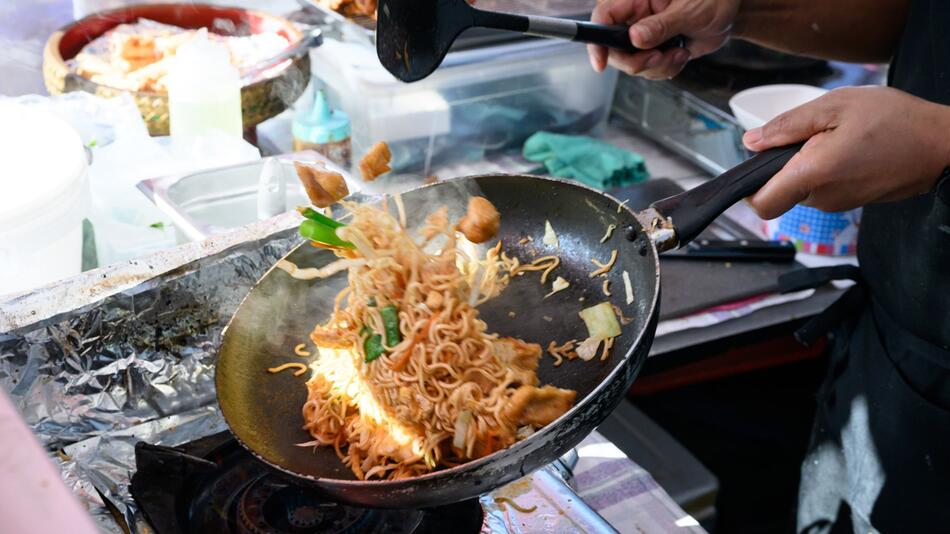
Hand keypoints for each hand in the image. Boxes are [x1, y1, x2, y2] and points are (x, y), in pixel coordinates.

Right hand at [587, 0, 738, 78]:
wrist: (731, 12)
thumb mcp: (689, 11)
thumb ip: (661, 25)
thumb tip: (635, 38)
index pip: (604, 17)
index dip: (597, 41)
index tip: (601, 62)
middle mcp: (635, 17)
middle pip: (613, 48)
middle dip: (636, 62)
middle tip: (658, 57)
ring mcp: (643, 35)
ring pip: (632, 63)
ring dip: (656, 67)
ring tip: (678, 53)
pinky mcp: (653, 49)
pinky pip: (648, 69)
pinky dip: (664, 69)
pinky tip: (680, 55)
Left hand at [743, 86, 949, 218]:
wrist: (942, 145)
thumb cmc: (896, 121)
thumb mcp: (836, 106)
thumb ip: (788, 126)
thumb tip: (752, 142)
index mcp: (813, 175)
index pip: (761, 204)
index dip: (748, 187)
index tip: (755, 164)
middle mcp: (822, 198)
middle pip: (779, 190)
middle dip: (783, 164)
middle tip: (812, 134)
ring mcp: (837, 204)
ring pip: (801, 188)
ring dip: (807, 164)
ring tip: (837, 137)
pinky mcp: (850, 201)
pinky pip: (823, 188)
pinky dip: (825, 169)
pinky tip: (849, 148)